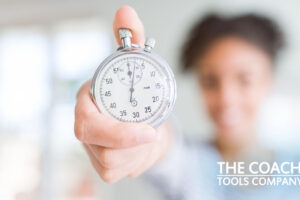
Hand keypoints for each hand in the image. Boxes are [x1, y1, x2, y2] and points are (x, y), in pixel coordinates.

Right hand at [74, 6, 172, 183]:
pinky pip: (120, 172)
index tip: (147, 131)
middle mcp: (86, 127)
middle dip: (132, 145)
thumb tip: (125, 12)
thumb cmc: (136, 92)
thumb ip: (130, 38)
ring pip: (114, 164)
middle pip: (102, 150)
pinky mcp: (103, 166)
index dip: (115, 131)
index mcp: (88, 103)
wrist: (144, 120)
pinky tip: (140, 147)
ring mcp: (93, 148)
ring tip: (147, 134)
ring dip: (140, 151)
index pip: (86, 122)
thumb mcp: (135, 64)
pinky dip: (138, 160)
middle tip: (152, 134)